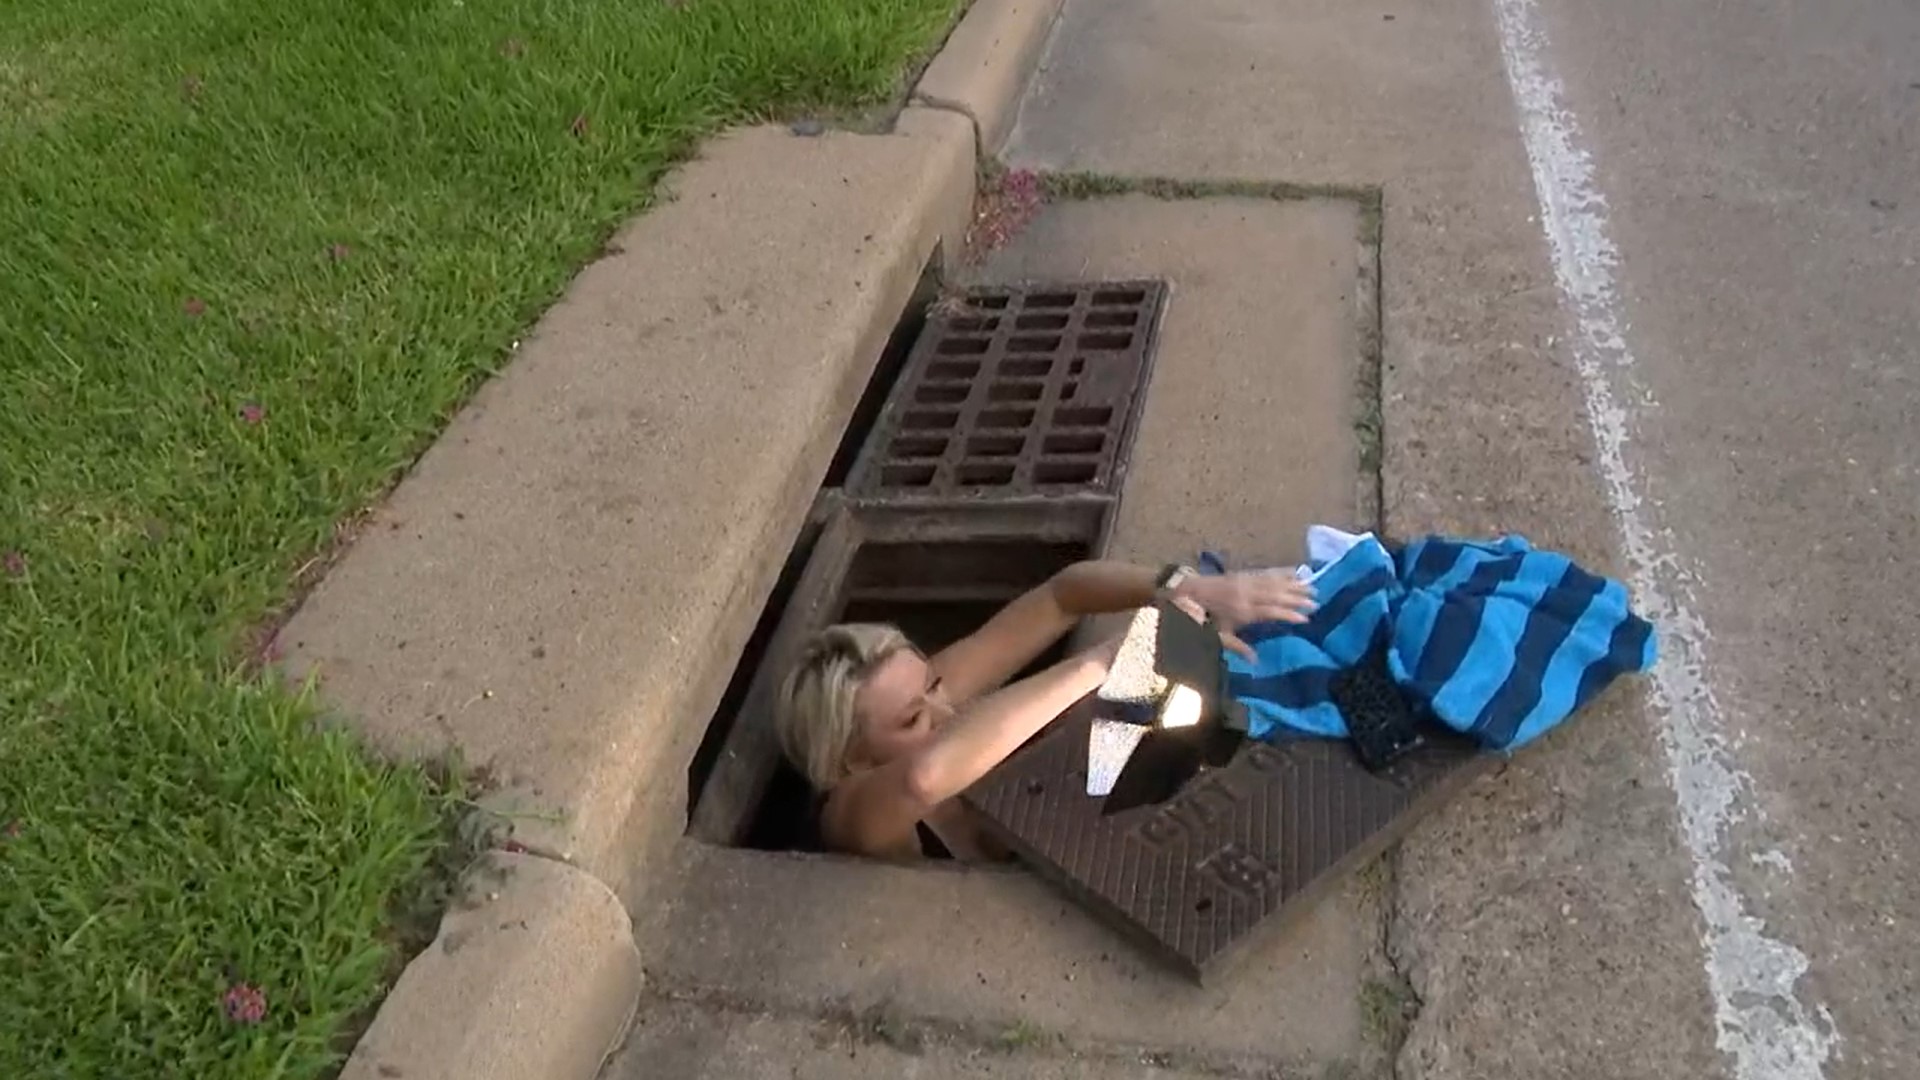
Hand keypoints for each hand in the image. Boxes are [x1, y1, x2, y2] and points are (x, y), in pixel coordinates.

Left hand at [1176, 571, 1316, 659]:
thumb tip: (1256, 662)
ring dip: (1294, 584)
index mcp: (1243, 610)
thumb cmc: (1203, 619)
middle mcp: (1248, 594)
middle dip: (1297, 598)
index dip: (1289, 614)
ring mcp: (1246, 581)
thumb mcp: (1218, 637)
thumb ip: (1238, 647)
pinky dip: (1283, 572)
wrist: (1187, 593)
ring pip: (1275, 582)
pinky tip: (1295, 572)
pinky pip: (1267, 572)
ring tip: (1312, 587)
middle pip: (1277, 595)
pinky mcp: (1244, 574)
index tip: (1305, 619)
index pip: (1272, 612)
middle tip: (1316, 602)